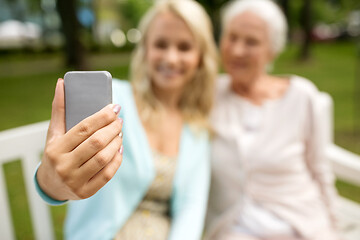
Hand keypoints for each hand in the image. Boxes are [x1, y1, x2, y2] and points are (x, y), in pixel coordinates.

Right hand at [36, 78, 122, 200]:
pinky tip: (119, 148)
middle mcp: (64, 166)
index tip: (115, 107)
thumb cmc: (55, 153)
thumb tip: (61, 83)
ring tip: (120, 132)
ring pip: (103, 158)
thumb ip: (59, 109)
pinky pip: (107, 174)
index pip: (84, 129)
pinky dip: (117, 160)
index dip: (102, 116)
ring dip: (116, 142)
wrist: (50, 185)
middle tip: (119, 120)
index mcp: (55, 149)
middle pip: (96, 143)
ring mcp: (75, 181)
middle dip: (112, 128)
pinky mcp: (86, 192)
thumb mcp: (54, 134)